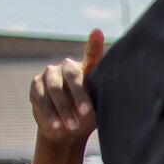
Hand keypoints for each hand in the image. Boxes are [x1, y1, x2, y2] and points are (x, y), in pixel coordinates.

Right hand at [29, 31, 103, 147]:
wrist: (65, 130)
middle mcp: (67, 66)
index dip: (94, 44)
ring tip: (72, 126)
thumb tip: (127, 94)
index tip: (97, 33)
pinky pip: (41, 99)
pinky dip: (50, 114)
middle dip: (79, 96)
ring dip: (64, 110)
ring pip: (55, 89)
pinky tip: (57, 126)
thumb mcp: (99, 107)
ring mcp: (49, 74)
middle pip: (72, 76)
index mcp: (86, 69)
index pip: (91, 55)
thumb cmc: (87, 115)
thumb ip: (105, 96)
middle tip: (86, 114)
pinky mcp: (35, 85)